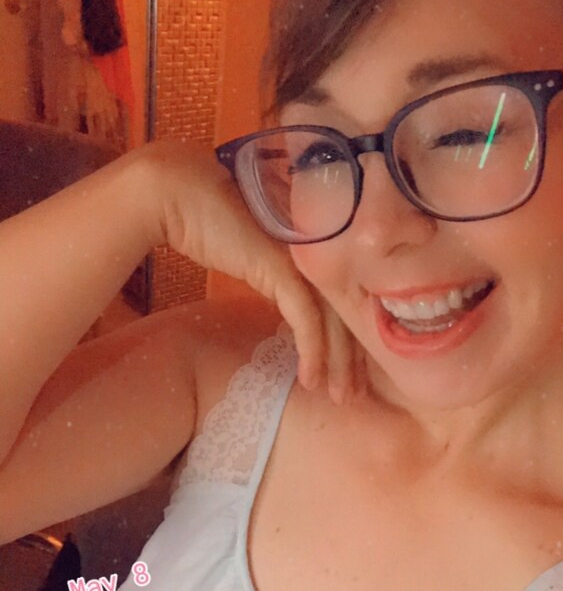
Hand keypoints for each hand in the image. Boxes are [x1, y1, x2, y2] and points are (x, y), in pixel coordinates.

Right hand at [142, 140, 367, 402]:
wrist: (177, 194)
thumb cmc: (208, 220)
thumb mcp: (254, 252)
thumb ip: (278, 272)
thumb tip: (289, 306)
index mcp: (317, 242)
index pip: (346, 295)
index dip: (353, 335)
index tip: (353, 369)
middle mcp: (318, 247)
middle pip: (349, 310)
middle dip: (354, 358)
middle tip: (356, 394)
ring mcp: (303, 256)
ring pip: (334, 319)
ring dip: (338, 363)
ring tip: (340, 396)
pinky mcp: (282, 267)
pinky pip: (307, 318)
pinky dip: (312, 351)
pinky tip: (310, 378)